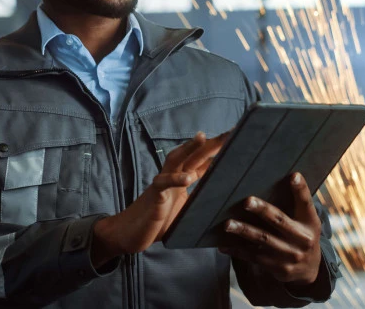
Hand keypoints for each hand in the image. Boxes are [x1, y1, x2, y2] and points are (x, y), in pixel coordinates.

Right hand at [91, 131, 228, 265]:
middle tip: (230, 132)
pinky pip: (163, 183)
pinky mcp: (154, 195)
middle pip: (193, 155)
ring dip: (190, 148)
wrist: (128, 233)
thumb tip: (221, 199)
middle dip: (211, 143)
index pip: (203, 162)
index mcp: (182, 180)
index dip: (218, 151)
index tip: (235, 139)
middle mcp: (173, 177)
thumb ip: (198, 201)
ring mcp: (163, 184)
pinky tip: (188, 178)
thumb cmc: (157, 222)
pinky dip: (175, 179)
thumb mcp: (185, 211)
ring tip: (204, 138)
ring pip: (176, 160)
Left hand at [218, 172, 321, 284]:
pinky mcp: (278, 268)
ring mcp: (290, 255)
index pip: (306, 203)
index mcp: (310, 222)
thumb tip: (285, 177)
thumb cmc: (303, 235)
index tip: (293, 176)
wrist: (310, 269)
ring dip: (244, 231)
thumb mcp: (307, 220)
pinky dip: (238, 250)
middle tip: (246, 201)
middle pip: (279, 221)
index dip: (300, 189)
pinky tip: (224, 245)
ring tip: (228, 224)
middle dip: (262, 210)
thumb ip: (297, 203)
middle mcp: (302, 239)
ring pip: (263, 240)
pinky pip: (254, 257)